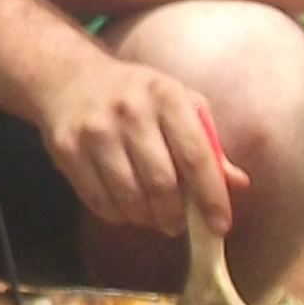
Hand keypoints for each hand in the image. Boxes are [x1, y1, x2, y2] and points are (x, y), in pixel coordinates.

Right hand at [33, 52, 247, 239]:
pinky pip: (98, 201)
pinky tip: (125, 206)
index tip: (220, 226)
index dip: (211, 197)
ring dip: (146, 218)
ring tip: (151, 215)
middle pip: (162, 184)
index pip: (196, 156)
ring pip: (129, 198)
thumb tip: (237, 183)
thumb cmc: (135, 94)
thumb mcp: (177, 102)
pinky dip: (117, 215)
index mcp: (166, 95)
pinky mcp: (66, 149)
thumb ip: (206, 142)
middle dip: (174, 215)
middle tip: (177, 223)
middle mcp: (130, 111)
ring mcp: (95, 130)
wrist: (68, 78)